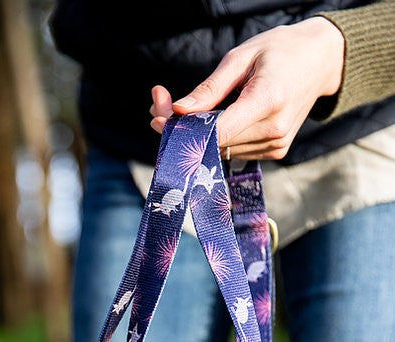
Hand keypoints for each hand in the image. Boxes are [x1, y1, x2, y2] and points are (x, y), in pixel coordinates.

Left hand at [150, 18, 344, 159]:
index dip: (187, 130)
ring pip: (222, 149)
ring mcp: (276, 145)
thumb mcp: (242, 57)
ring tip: (183, 110)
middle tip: (158, 106)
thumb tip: (179, 112)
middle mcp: (274, 129)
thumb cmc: (279, 51)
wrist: (321, 62)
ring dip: (198, 135)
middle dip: (184, 129)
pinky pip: (235, 150)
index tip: (159, 121)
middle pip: (216, 142)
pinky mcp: (275, 152)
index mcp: (268, 100)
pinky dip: (217, 138)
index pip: (220, 130)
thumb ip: (210, 89)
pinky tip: (209, 120)